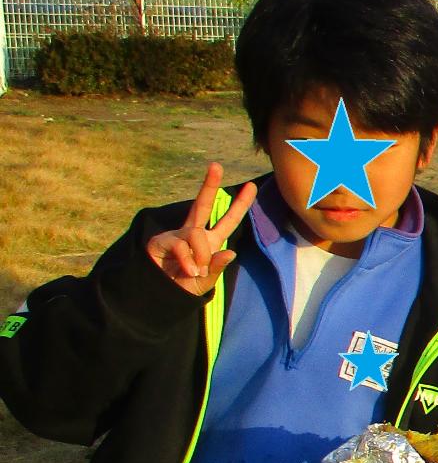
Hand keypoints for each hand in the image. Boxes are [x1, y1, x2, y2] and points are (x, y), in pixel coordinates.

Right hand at [146, 162, 256, 295]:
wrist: (163, 296)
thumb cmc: (186, 287)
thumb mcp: (207, 280)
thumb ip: (217, 267)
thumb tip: (229, 252)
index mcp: (210, 241)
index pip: (228, 220)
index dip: (240, 204)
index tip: (251, 186)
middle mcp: (194, 233)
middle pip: (202, 205)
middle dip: (209, 185)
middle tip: (216, 165)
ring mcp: (177, 235)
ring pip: (196, 235)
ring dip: (200, 255)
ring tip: (195, 271)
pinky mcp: (161, 240)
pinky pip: (180, 245)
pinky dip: (186, 260)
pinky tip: (186, 271)